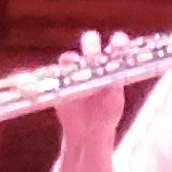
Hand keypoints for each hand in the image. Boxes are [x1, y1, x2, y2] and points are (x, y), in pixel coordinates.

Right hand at [49, 31, 134, 149]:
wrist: (87, 130)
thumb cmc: (106, 114)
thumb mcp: (113, 105)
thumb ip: (114, 92)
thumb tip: (114, 82)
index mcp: (111, 63)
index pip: (116, 44)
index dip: (118, 41)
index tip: (118, 44)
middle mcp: (92, 61)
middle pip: (90, 42)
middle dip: (91, 45)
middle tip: (93, 56)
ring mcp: (74, 70)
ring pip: (70, 57)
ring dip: (71, 60)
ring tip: (73, 67)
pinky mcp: (59, 81)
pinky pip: (54, 75)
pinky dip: (53, 75)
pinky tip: (55, 79)